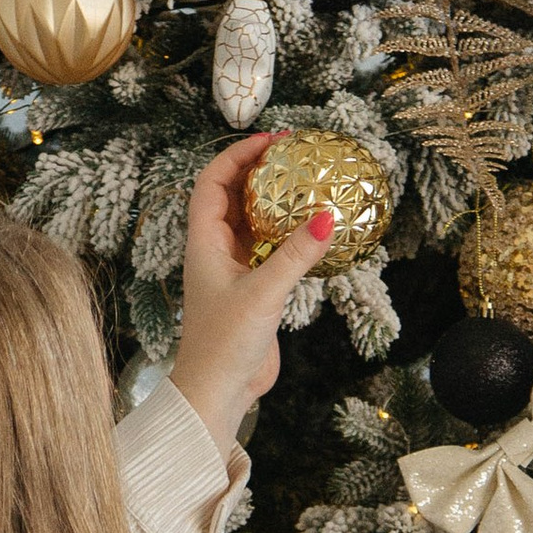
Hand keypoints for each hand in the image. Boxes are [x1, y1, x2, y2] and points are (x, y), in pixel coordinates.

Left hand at [167, 135, 335, 445]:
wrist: (218, 392)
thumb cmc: (225, 343)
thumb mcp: (264, 293)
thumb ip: (296, 255)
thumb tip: (329, 217)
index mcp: (203, 243)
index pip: (213, 182)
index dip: (236, 155)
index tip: (269, 139)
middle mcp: (215, 250)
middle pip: (232, 195)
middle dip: (257, 169)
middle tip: (292, 151)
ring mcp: (233, 270)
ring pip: (252, 222)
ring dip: (274, 201)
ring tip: (305, 181)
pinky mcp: (251, 290)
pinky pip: (269, 249)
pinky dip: (288, 234)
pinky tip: (313, 230)